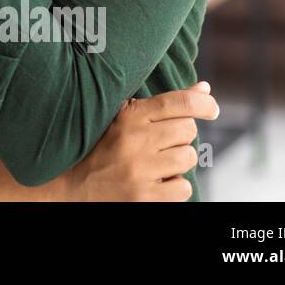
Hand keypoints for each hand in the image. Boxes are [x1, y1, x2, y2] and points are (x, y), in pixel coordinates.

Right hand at [60, 80, 218, 200]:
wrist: (73, 185)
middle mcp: (134, 140)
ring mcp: (139, 170)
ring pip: (188, 157)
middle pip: (187, 129)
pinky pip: (183, 187)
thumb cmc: (104, 146)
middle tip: (163, 142)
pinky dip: (175, 186)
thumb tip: (205, 88)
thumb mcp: (125, 117)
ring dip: (179, 160)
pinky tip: (157, 181)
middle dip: (181, 135)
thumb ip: (165, 103)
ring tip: (158, 162)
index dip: (202, 103)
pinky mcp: (144, 197)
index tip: (211, 108)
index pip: (177, 102)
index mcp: (128, 116)